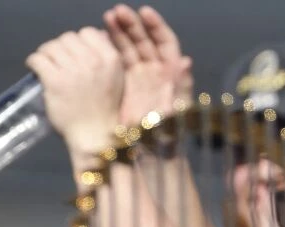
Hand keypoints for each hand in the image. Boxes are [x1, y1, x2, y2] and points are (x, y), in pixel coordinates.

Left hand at [27, 27, 123, 159]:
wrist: (95, 135)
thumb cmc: (105, 109)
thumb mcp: (116, 78)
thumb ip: (106, 57)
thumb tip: (91, 38)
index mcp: (110, 58)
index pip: (88, 32)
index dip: (77, 40)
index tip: (71, 51)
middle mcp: (92, 61)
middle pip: (68, 38)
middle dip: (60, 46)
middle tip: (55, 58)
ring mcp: (73, 72)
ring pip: (52, 46)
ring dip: (45, 52)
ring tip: (44, 62)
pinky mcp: (55, 82)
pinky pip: (39, 59)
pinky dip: (33, 60)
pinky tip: (33, 66)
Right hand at [104, 4, 192, 126]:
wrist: (148, 153)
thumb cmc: (167, 135)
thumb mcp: (176, 112)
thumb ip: (182, 86)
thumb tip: (186, 61)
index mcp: (171, 73)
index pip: (165, 42)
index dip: (156, 26)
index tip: (144, 13)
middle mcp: (155, 71)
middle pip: (144, 41)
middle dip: (132, 24)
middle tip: (117, 12)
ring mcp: (138, 77)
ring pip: (128, 48)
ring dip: (118, 32)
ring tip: (106, 18)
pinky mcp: (122, 85)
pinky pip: (116, 62)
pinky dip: (109, 48)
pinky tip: (98, 39)